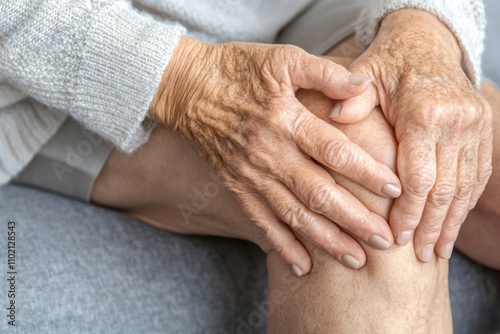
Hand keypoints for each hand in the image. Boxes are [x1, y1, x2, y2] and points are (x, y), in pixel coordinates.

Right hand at [150, 36, 401, 274]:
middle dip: (355, 219)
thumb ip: (324, 73)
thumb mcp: (282, 58)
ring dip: (325, 240)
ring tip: (355, 261)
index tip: (396, 191)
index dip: (367, 173)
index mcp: (286, 120)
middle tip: (386, 241)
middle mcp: (270, 153)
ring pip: (294, 214)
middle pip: (319, 193)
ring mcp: (251, 174)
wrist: (185, 87)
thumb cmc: (236, 69)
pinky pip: (261, 221)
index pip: (334, 152)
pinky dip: (282, 246)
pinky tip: (303, 267)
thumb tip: (364, 85)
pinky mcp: (236, 186)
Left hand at [340, 9, 492, 261]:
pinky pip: (478, 174)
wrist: (427, 43)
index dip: (408, 213)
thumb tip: (335, 119)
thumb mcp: (364, 75)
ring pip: (465, 186)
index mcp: (424, 113)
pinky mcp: (483, 129)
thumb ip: (352, 100)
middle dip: (431, 227)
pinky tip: (453, 224)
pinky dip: (465, 203)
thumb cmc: (388, 64)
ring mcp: (475, 126)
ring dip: (452, 222)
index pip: (417, 177)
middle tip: (420, 257)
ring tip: (438, 251)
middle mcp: (457, 122)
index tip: (397, 240)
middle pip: (444, 188)